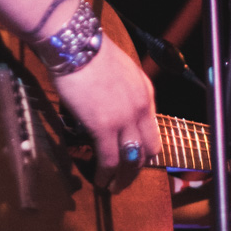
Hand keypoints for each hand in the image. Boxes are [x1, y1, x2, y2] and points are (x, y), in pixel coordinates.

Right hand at [52, 33, 159, 192]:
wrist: (76, 43)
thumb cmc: (90, 51)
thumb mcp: (118, 70)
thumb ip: (121, 90)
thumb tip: (111, 105)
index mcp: (145, 92)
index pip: (153, 130)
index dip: (145, 149)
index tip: (134, 158)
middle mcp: (141, 107)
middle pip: (148, 149)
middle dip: (138, 168)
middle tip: (125, 179)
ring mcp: (124, 118)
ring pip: (132, 160)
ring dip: (124, 177)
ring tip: (113, 186)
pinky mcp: (104, 126)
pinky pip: (109, 159)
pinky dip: (106, 174)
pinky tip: (100, 180)